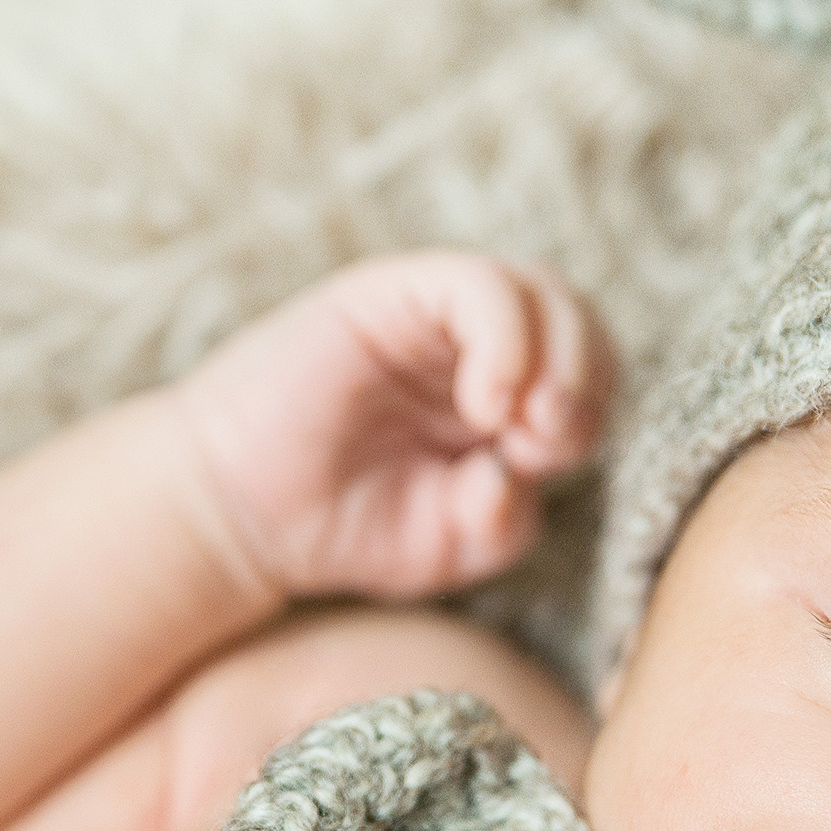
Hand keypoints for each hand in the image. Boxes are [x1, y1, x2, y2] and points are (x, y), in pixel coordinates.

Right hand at [169, 251, 613, 602]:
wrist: (238, 513)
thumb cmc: (345, 527)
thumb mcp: (452, 544)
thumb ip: (509, 519)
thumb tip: (520, 471)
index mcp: (505, 396)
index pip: (591, 374)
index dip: (592, 415)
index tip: (545, 468)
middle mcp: (475, 345)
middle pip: (581, 322)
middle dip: (587, 382)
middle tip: (545, 442)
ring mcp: (432, 313)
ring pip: (541, 290)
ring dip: (559, 356)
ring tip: (520, 423)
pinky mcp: (388, 292)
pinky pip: (477, 286)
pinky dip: (505, 340)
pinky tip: (485, 402)